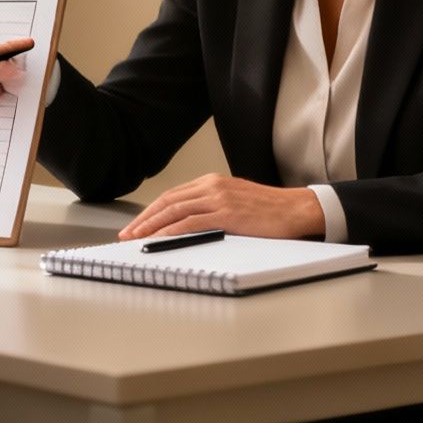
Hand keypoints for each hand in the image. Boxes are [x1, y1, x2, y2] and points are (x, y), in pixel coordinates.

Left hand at [118, 174, 324, 240]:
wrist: (296, 209)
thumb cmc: (269, 210)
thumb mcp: (234, 201)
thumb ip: (212, 207)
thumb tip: (189, 223)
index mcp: (212, 182)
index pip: (172, 196)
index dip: (151, 211)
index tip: (137, 225)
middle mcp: (211, 186)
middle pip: (167, 202)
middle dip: (144, 219)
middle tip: (127, 234)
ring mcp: (218, 199)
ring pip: (174, 211)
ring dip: (151, 226)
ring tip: (136, 239)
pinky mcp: (226, 214)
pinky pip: (191, 223)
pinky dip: (171, 232)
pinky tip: (159, 240)